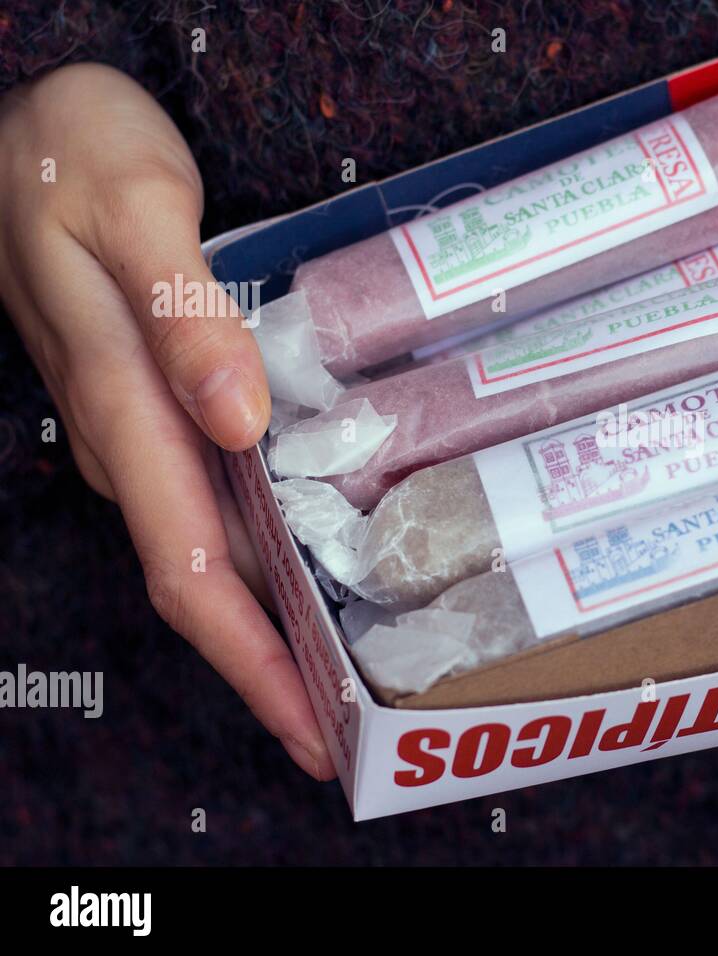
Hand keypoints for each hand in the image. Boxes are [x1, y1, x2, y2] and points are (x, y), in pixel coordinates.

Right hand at [0, 64, 331, 777]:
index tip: (307, 720)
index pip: (190, 565)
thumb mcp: (137, 210)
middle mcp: (131, 441)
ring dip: (269, 621)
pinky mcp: (154, 407)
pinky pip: (211, 503)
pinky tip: (307, 568)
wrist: (22, 130)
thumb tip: (236, 421)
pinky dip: (262, 553)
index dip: (251, 655)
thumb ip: (184, 318)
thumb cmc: (75, 155)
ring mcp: (139, 430)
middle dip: (269, 669)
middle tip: (340, 730)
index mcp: (127, 409)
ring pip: (208, 549)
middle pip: (203, 582)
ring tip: (340, 674)